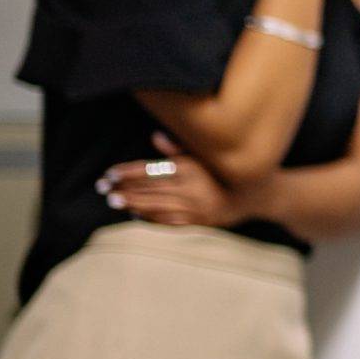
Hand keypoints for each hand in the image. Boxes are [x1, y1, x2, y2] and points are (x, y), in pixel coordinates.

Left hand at [100, 132, 247, 228]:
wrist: (257, 195)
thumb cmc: (227, 171)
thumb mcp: (207, 155)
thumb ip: (180, 148)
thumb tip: (155, 137)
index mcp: (190, 168)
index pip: (151, 169)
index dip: (127, 172)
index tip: (110, 173)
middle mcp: (191, 188)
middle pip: (149, 189)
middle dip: (123, 188)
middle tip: (102, 188)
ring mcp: (194, 207)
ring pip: (155, 206)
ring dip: (132, 203)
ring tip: (113, 201)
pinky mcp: (198, 222)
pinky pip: (168, 221)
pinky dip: (150, 218)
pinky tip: (136, 214)